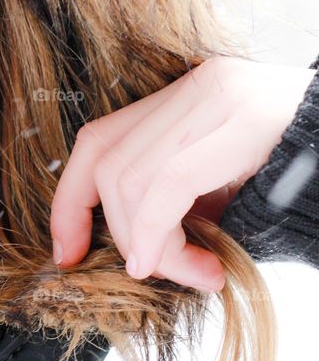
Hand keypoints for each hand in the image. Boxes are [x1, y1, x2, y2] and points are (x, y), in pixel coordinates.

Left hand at [49, 56, 316, 292]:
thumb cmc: (304, 181)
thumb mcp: (224, 192)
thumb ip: (171, 203)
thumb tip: (124, 248)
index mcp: (182, 99)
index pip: (97, 141)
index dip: (69, 201)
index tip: (66, 253)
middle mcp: (196, 87)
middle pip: (107, 161)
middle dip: (115, 231)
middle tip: (152, 272)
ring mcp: (219, 94)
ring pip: (132, 177)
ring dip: (152, 244)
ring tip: (198, 273)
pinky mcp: (242, 115)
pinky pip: (169, 183)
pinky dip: (163, 236)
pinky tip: (196, 267)